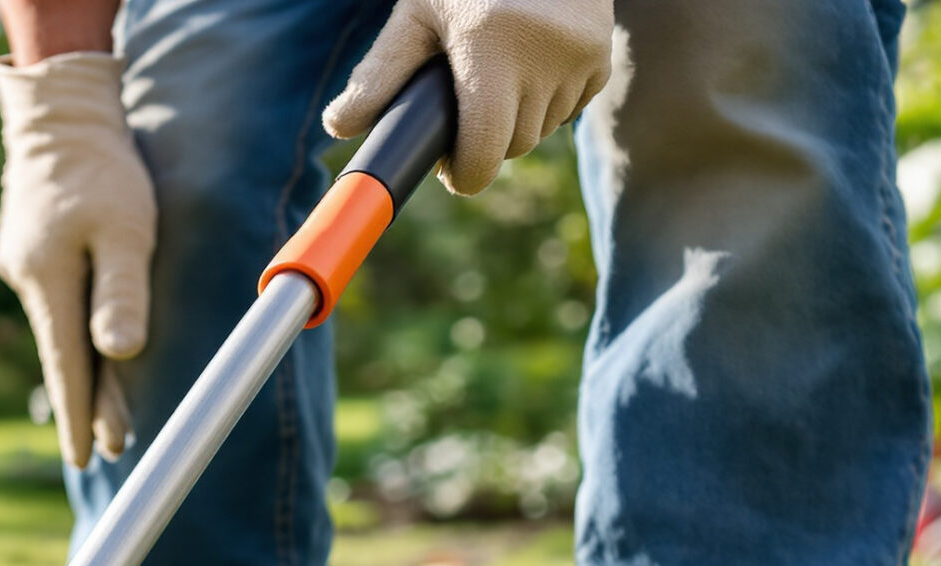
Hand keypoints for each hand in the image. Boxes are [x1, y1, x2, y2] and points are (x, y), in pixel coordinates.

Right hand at [0, 51, 154, 468]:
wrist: (58, 115)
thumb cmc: (101, 169)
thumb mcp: (126, 227)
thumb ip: (121, 291)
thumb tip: (117, 353)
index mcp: (49, 282)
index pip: (67, 367)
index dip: (80, 417)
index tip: (87, 460)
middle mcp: (28, 281)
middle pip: (64, 355)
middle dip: (91, 403)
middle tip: (115, 447)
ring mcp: (23, 267)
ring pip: (61, 328)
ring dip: (85, 366)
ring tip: (112, 408)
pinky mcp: (29, 253)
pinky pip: (58, 301)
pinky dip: (76, 326)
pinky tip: (90, 340)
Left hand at [323, 0, 612, 193]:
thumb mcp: (417, 13)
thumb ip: (379, 72)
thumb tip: (338, 127)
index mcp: (491, 45)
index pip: (484, 151)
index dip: (464, 173)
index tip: (450, 170)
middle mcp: (544, 53)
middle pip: (513, 146)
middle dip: (485, 143)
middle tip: (463, 118)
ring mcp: (582, 55)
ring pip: (543, 130)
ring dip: (517, 122)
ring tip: (494, 84)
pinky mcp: (603, 55)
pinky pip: (571, 108)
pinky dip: (548, 101)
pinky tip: (529, 68)